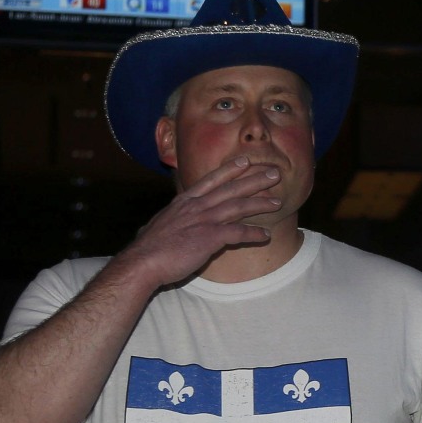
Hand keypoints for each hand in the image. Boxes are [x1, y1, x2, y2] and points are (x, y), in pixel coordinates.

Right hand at [123, 155, 282, 287]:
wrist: (143, 261)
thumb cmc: (148, 248)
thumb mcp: (158, 226)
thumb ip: (166, 223)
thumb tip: (155, 228)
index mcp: (183, 201)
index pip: (210, 180)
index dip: (230, 170)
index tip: (244, 161)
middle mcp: (196, 206)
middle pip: (231, 188)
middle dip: (254, 179)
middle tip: (273, 173)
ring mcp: (204, 220)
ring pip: (238, 206)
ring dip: (260, 203)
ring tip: (278, 202)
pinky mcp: (210, 237)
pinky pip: (238, 232)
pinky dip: (254, 233)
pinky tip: (265, 235)